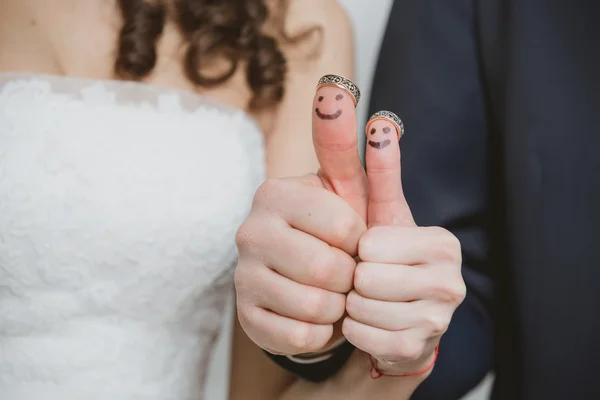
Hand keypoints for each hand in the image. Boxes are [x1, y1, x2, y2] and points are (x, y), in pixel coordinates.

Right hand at [234, 79, 368, 354]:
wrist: (323, 284)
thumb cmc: (344, 233)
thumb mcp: (353, 188)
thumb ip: (344, 142)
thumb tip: (338, 86)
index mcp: (275, 194)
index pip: (343, 225)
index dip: (362, 239)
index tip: (356, 238)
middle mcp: (250, 231)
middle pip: (327, 269)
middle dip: (353, 277)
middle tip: (349, 272)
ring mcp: (242, 277)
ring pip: (314, 306)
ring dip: (339, 306)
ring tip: (335, 293)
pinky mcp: (246, 318)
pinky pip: (299, 338)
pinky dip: (323, 333)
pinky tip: (319, 316)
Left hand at [342, 114, 465, 375]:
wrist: (396, 310)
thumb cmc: (385, 256)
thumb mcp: (378, 211)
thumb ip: (377, 167)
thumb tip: (381, 120)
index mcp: (442, 244)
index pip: (370, 244)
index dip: (357, 249)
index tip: (369, 252)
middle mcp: (451, 281)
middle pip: (365, 278)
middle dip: (353, 278)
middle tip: (365, 278)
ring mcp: (439, 320)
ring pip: (360, 308)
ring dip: (352, 304)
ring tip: (367, 298)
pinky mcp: (419, 349)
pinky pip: (361, 336)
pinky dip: (354, 329)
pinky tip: (369, 321)